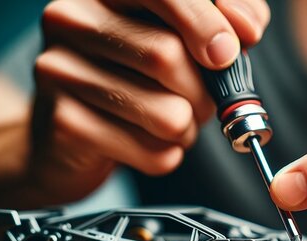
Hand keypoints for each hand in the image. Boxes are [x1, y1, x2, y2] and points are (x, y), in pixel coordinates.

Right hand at [30, 0, 269, 202]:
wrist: (72, 135)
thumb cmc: (139, 78)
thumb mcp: (184, 37)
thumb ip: (225, 18)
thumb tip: (246, 30)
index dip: (205, 23)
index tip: (228, 53)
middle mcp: (72, 19)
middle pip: (166, 55)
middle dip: (204, 92)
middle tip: (203, 102)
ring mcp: (60, 70)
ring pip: (166, 113)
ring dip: (189, 129)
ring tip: (174, 124)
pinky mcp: (65, 123)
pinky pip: (152, 151)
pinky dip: (168, 156)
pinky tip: (148, 144)